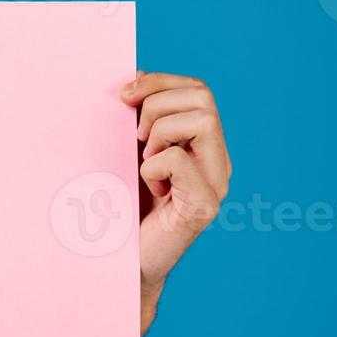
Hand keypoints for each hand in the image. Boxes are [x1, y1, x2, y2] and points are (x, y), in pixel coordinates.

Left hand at [121, 70, 230, 336]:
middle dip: (157, 104)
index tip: (122, 95)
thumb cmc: (120, 204)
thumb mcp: (126, 150)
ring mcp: (215, 184)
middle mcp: (216, 161)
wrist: (119, 261)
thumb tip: (134, 74)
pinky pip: (179, 161)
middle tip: (134, 136)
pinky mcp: (202, 206)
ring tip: (143, 161)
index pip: (197, 89)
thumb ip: (137, 116)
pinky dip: (152, 166)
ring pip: (201, 120)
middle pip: (203, 97)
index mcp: (202, 144)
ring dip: (159, 132)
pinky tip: (148, 187)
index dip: (158, 82)